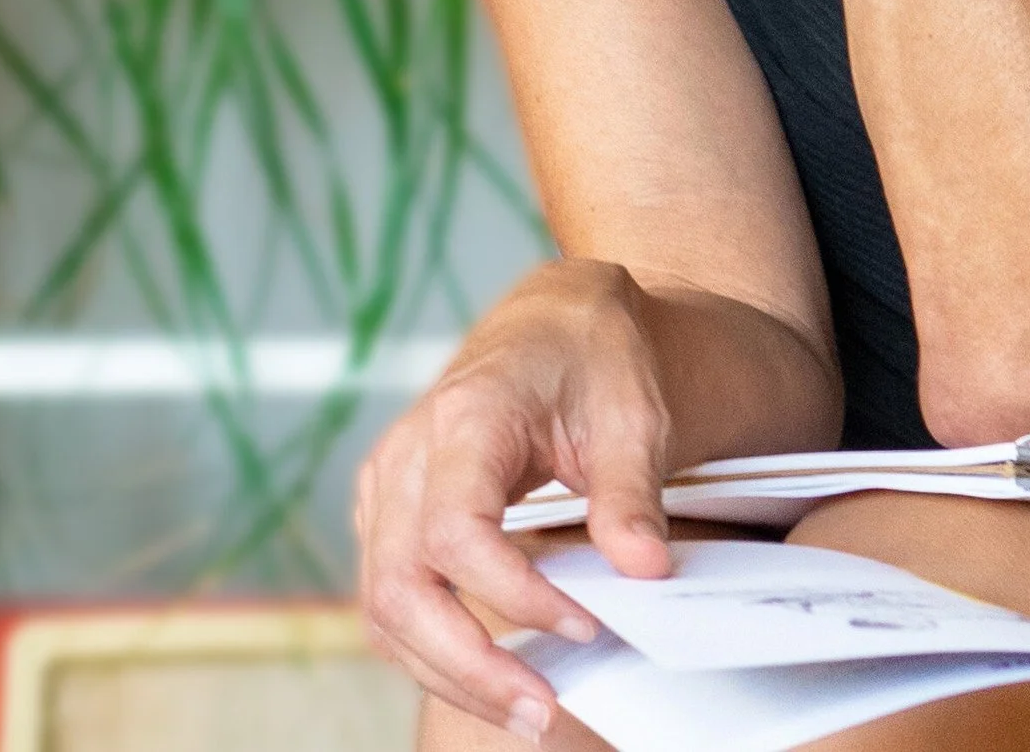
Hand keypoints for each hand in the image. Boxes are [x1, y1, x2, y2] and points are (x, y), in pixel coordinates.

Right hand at [354, 259, 678, 739]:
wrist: (555, 319)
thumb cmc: (591, 352)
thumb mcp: (630, 409)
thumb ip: (630, 491)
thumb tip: (644, 569)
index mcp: (465, 414)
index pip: (457, 532)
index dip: (513, 595)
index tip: (582, 626)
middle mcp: (407, 451)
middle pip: (401, 586)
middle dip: (467, 665)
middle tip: (543, 710)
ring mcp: (388, 484)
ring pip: (385, 607)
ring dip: (448, 672)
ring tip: (526, 710)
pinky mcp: (390, 513)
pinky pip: (390, 599)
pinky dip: (432, 649)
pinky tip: (493, 674)